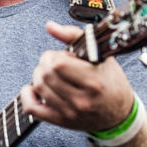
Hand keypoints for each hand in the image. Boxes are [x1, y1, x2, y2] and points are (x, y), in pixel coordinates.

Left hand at [19, 21, 135, 132]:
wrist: (119, 114)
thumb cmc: (111, 82)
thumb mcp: (101, 55)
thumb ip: (74, 36)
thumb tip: (50, 26)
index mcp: (93, 81)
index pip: (59, 63)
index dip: (56, 55)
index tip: (64, 55)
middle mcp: (82, 99)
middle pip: (46, 74)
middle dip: (46, 63)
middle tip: (55, 62)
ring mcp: (70, 112)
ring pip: (39, 87)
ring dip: (39, 75)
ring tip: (49, 73)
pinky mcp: (61, 121)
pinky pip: (33, 108)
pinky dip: (27, 95)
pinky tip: (33, 88)